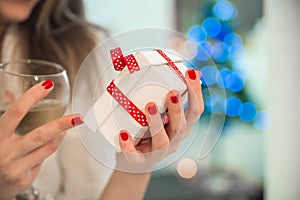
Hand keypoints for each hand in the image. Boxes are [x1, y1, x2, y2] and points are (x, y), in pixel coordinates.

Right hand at [0, 81, 82, 199]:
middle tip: (78, 117)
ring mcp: (16, 168)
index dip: (33, 96)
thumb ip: (5, 117)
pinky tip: (38, 151)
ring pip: (48, 148)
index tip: (47, 86)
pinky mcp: (25, 179)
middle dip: (62, 124)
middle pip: (41, 135)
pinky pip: (43, 160)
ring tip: (65, 127)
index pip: (16, 112)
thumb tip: (11, 94)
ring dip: (59, 136)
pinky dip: (45, 151)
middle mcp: (6, 153)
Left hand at [116, 69, 202, 171]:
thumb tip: (187, 70)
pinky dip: (129, 146)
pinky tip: (123, 134)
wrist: (137, 162)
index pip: (196, 111)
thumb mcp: (164, 115)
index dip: (196, 93)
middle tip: (172, 93)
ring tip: (149, 105)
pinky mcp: (140, 160)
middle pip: (182, 127)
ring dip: (156, 123)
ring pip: (162, 142)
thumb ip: (172, 97)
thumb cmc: (151, 132)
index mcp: (181, 127)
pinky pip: (135, 156)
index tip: (190, 73)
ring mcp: (158, 152)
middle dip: (177, 109)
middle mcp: (174, 140)